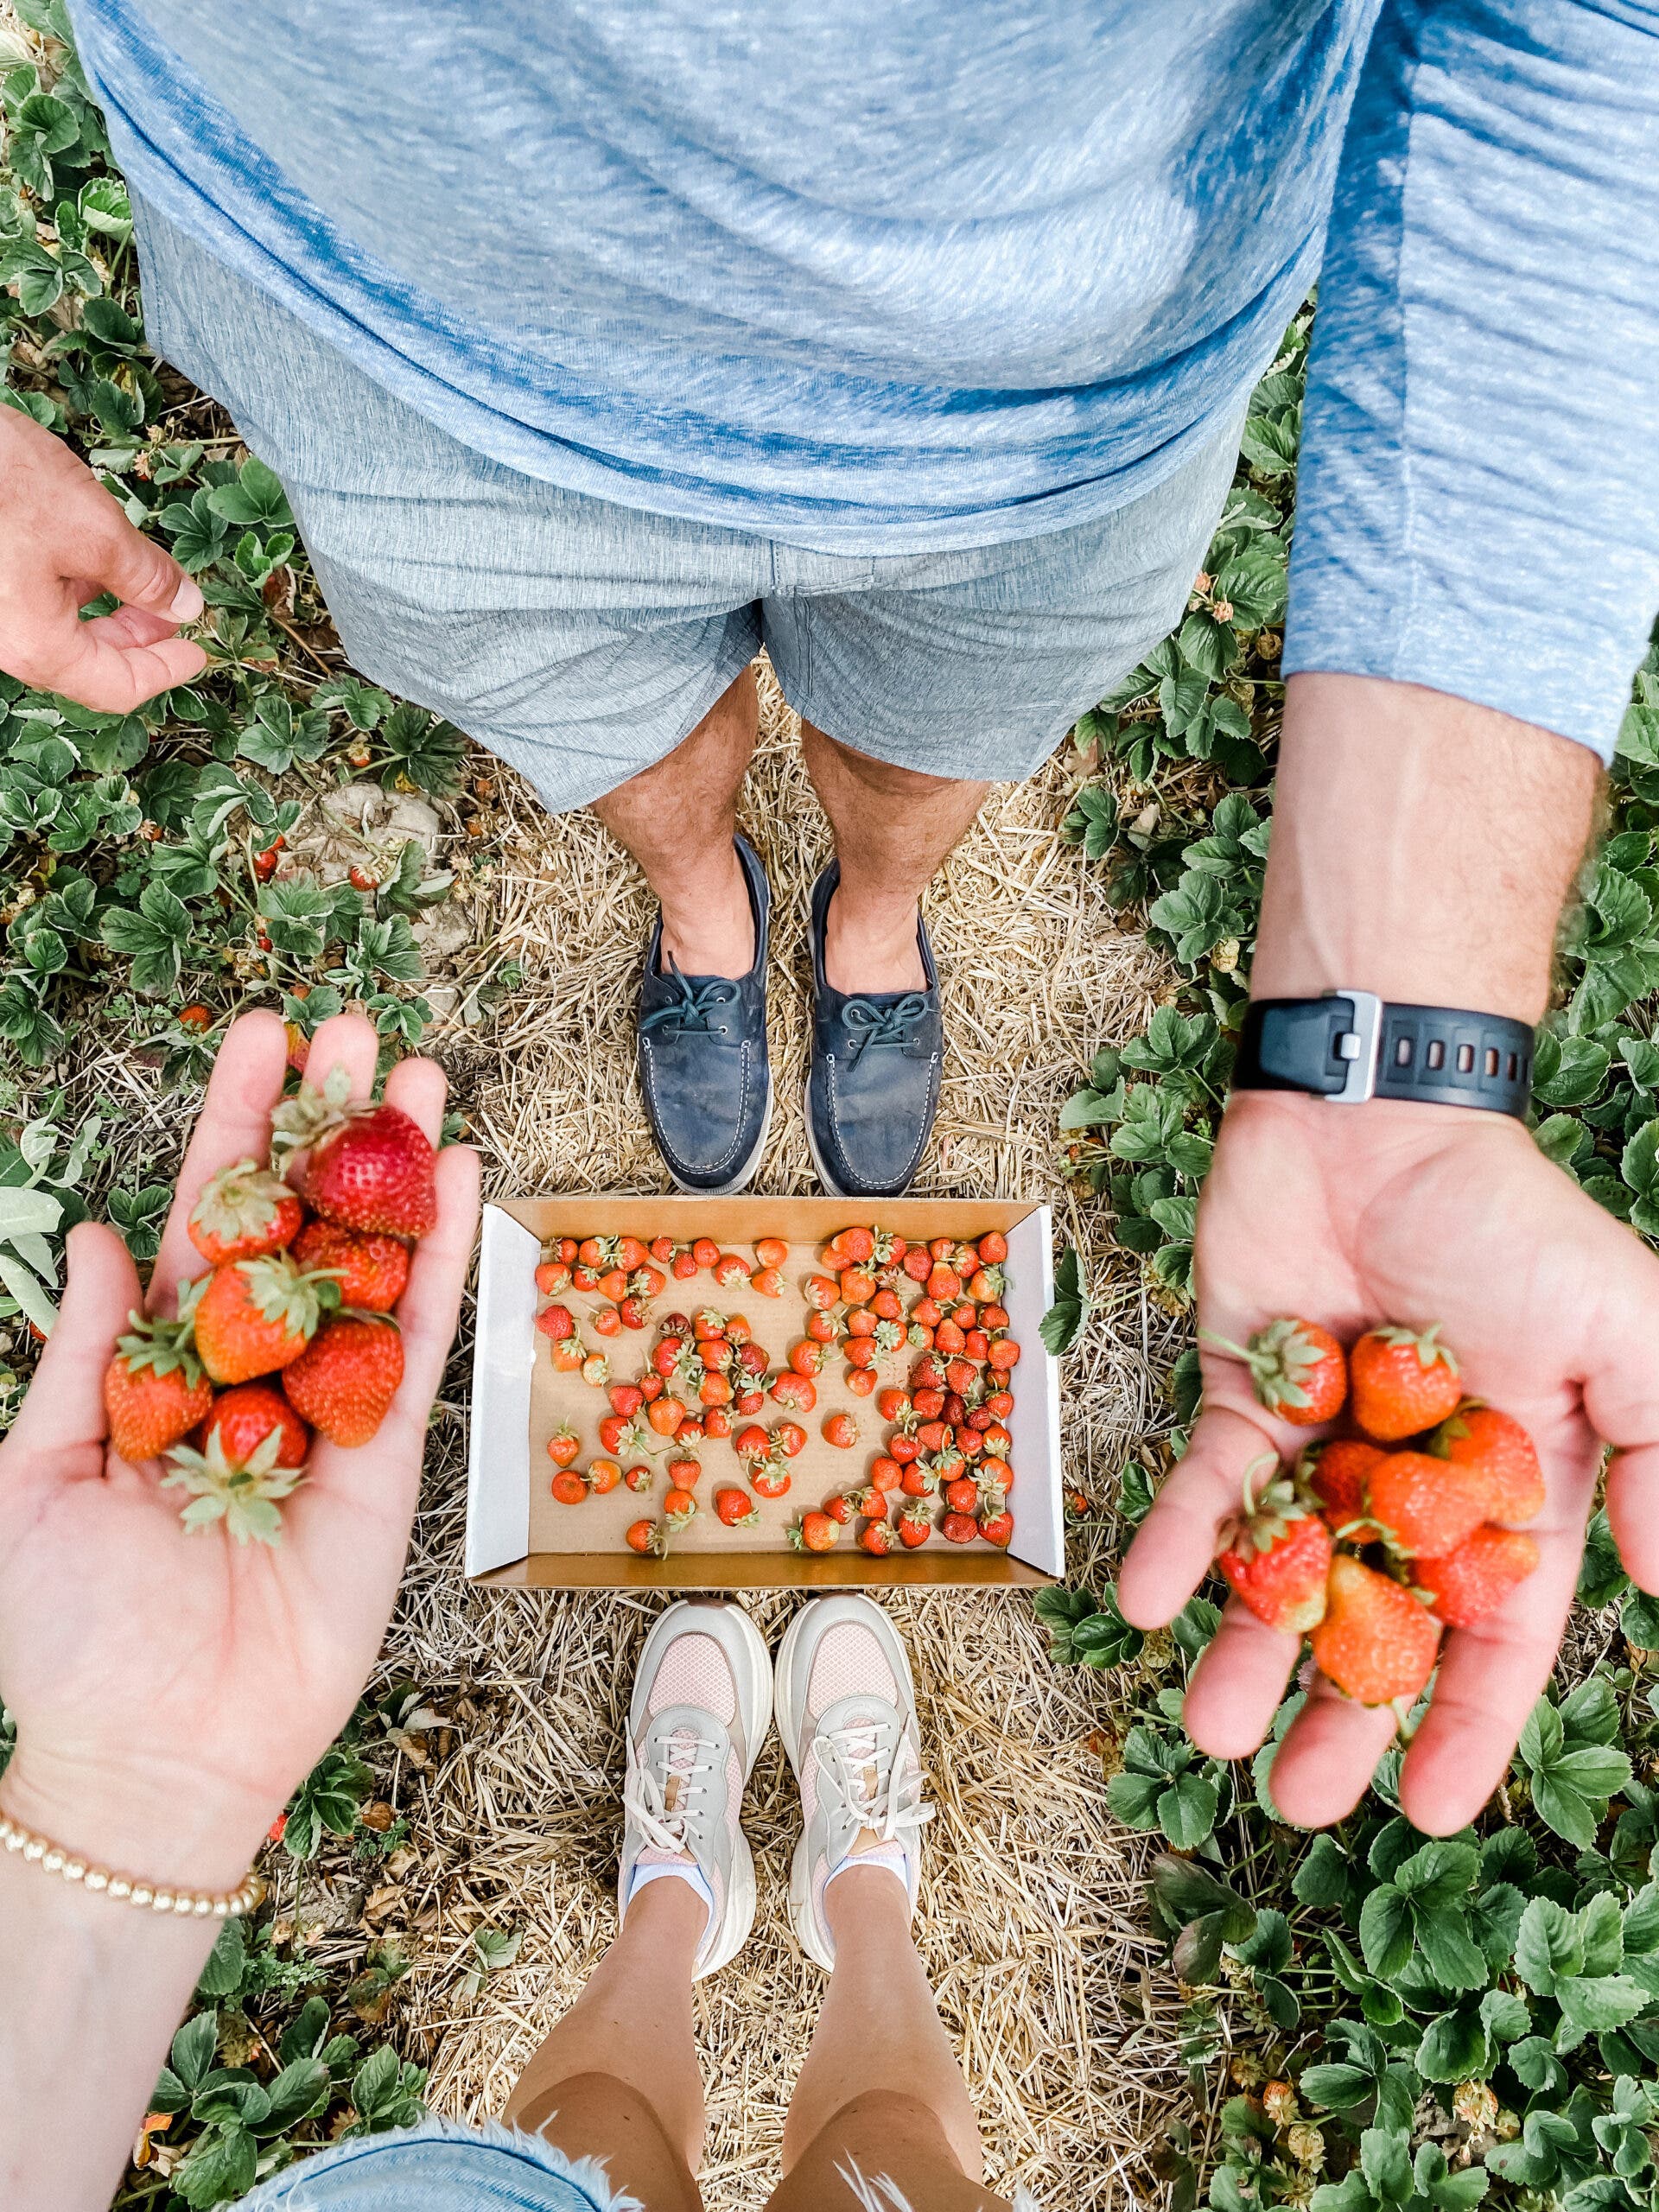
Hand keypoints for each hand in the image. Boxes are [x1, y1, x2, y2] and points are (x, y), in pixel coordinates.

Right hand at [0, 405, 207, 710]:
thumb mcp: (93, 529)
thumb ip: (145, 576)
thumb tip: (183, 603)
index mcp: (37, 645)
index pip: (116, 687)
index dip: (166, 671)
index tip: (198, 649)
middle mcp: (7, 639)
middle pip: (88, 663)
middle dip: (139, 638)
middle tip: (174, 608)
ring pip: (61, 630)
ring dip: (107, 609)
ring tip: (141, 575)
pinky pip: (34, 602)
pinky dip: (73, 587)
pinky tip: (92, 556)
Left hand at [0, 1010, 479, 1888]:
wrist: (151, 1753)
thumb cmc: (67, 1631)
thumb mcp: (32, 1480)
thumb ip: (85, 1355)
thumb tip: (103, 1237)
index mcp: (163, 1365)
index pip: (206, 1218)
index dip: (235, 1126)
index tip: (261, 1036)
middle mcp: (253, 1368)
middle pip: (301, 1218)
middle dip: (329, 1122)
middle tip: (358, 1026)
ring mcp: (326, 1407)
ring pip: (370, 1262)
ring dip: (398, 1168)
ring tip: (421, 1073)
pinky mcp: (387, 1457)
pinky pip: (418, 1344)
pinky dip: (444, 1262)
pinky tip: (463, 1180)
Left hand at [1118, 1088, 1658, 1833]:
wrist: (1382, 1115)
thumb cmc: (1513, 1220)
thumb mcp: (1627, 1334)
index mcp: (1515, 1491)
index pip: (1495, 1637)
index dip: (1465, 1727)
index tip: (1427, 1811)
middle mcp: (1413, 1486)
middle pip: (1377, 1628)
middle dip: (1340, 1717)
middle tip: (1296, 1803)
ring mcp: (1324, 1445)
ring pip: (1285, 1574)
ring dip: (1247, 1650)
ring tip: (1211, 1727)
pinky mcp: (1242, 1396)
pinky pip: (1206, 1487)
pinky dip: (1177, 1542)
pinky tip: (1148, 1601)